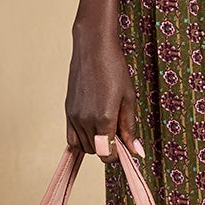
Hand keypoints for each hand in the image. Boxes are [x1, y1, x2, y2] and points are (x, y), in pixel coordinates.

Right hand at [65, 22, 144, 158]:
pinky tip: (94, 127)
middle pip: (95, 152)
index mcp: (104, 118)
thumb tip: (136, 152)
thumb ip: (129, 128)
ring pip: (83, 146)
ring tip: (107, 126)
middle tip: (118, 132)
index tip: (125, 148)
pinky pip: (71, 137)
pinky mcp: (68, 111)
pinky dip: (82, 139)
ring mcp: (74, 116)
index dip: (117, 155)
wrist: (93, 49)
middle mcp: (85, 120)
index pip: (107, 154)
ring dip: (95, 144)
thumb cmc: (114, 70)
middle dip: (108, 148)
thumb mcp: (128, 99)